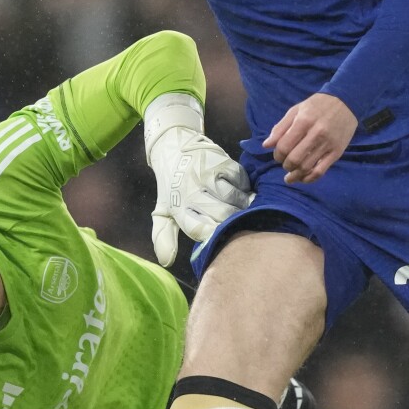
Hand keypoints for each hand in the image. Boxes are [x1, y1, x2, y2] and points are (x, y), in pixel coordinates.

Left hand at [144, 94, 251, 265]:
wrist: (174, 147)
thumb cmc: (171, 185)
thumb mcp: (164, 212)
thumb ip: (164, 237)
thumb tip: (166, 261)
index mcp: (179, 207)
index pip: (202, 230)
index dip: (216, 236)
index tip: (224, 237)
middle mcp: (193, 192)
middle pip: (224, 215)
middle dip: (234, 221)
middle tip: (239, 222)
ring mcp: (208, 176)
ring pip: (235, 199)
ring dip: (243, 205)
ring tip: (243, 207)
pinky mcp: (222, 162)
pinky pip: (241, 181)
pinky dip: (245, 188)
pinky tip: (241, 190)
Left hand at [263, 93, 356, 183]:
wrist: (346, 101)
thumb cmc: (318, 105)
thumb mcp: (296, 110)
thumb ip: (280, 127)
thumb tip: (266, 145)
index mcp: (304, 121)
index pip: (284, 146)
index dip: (277, 155)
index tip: (278, 155)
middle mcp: (316, 134)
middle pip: (294, 159)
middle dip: (286, 165)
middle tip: (285, 164)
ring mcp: (328, 144)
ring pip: (306, 167)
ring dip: (295, 175)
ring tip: (290, 176)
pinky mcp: (336, 152)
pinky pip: (320, 171)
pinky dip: (309, 179)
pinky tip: (303, 178)